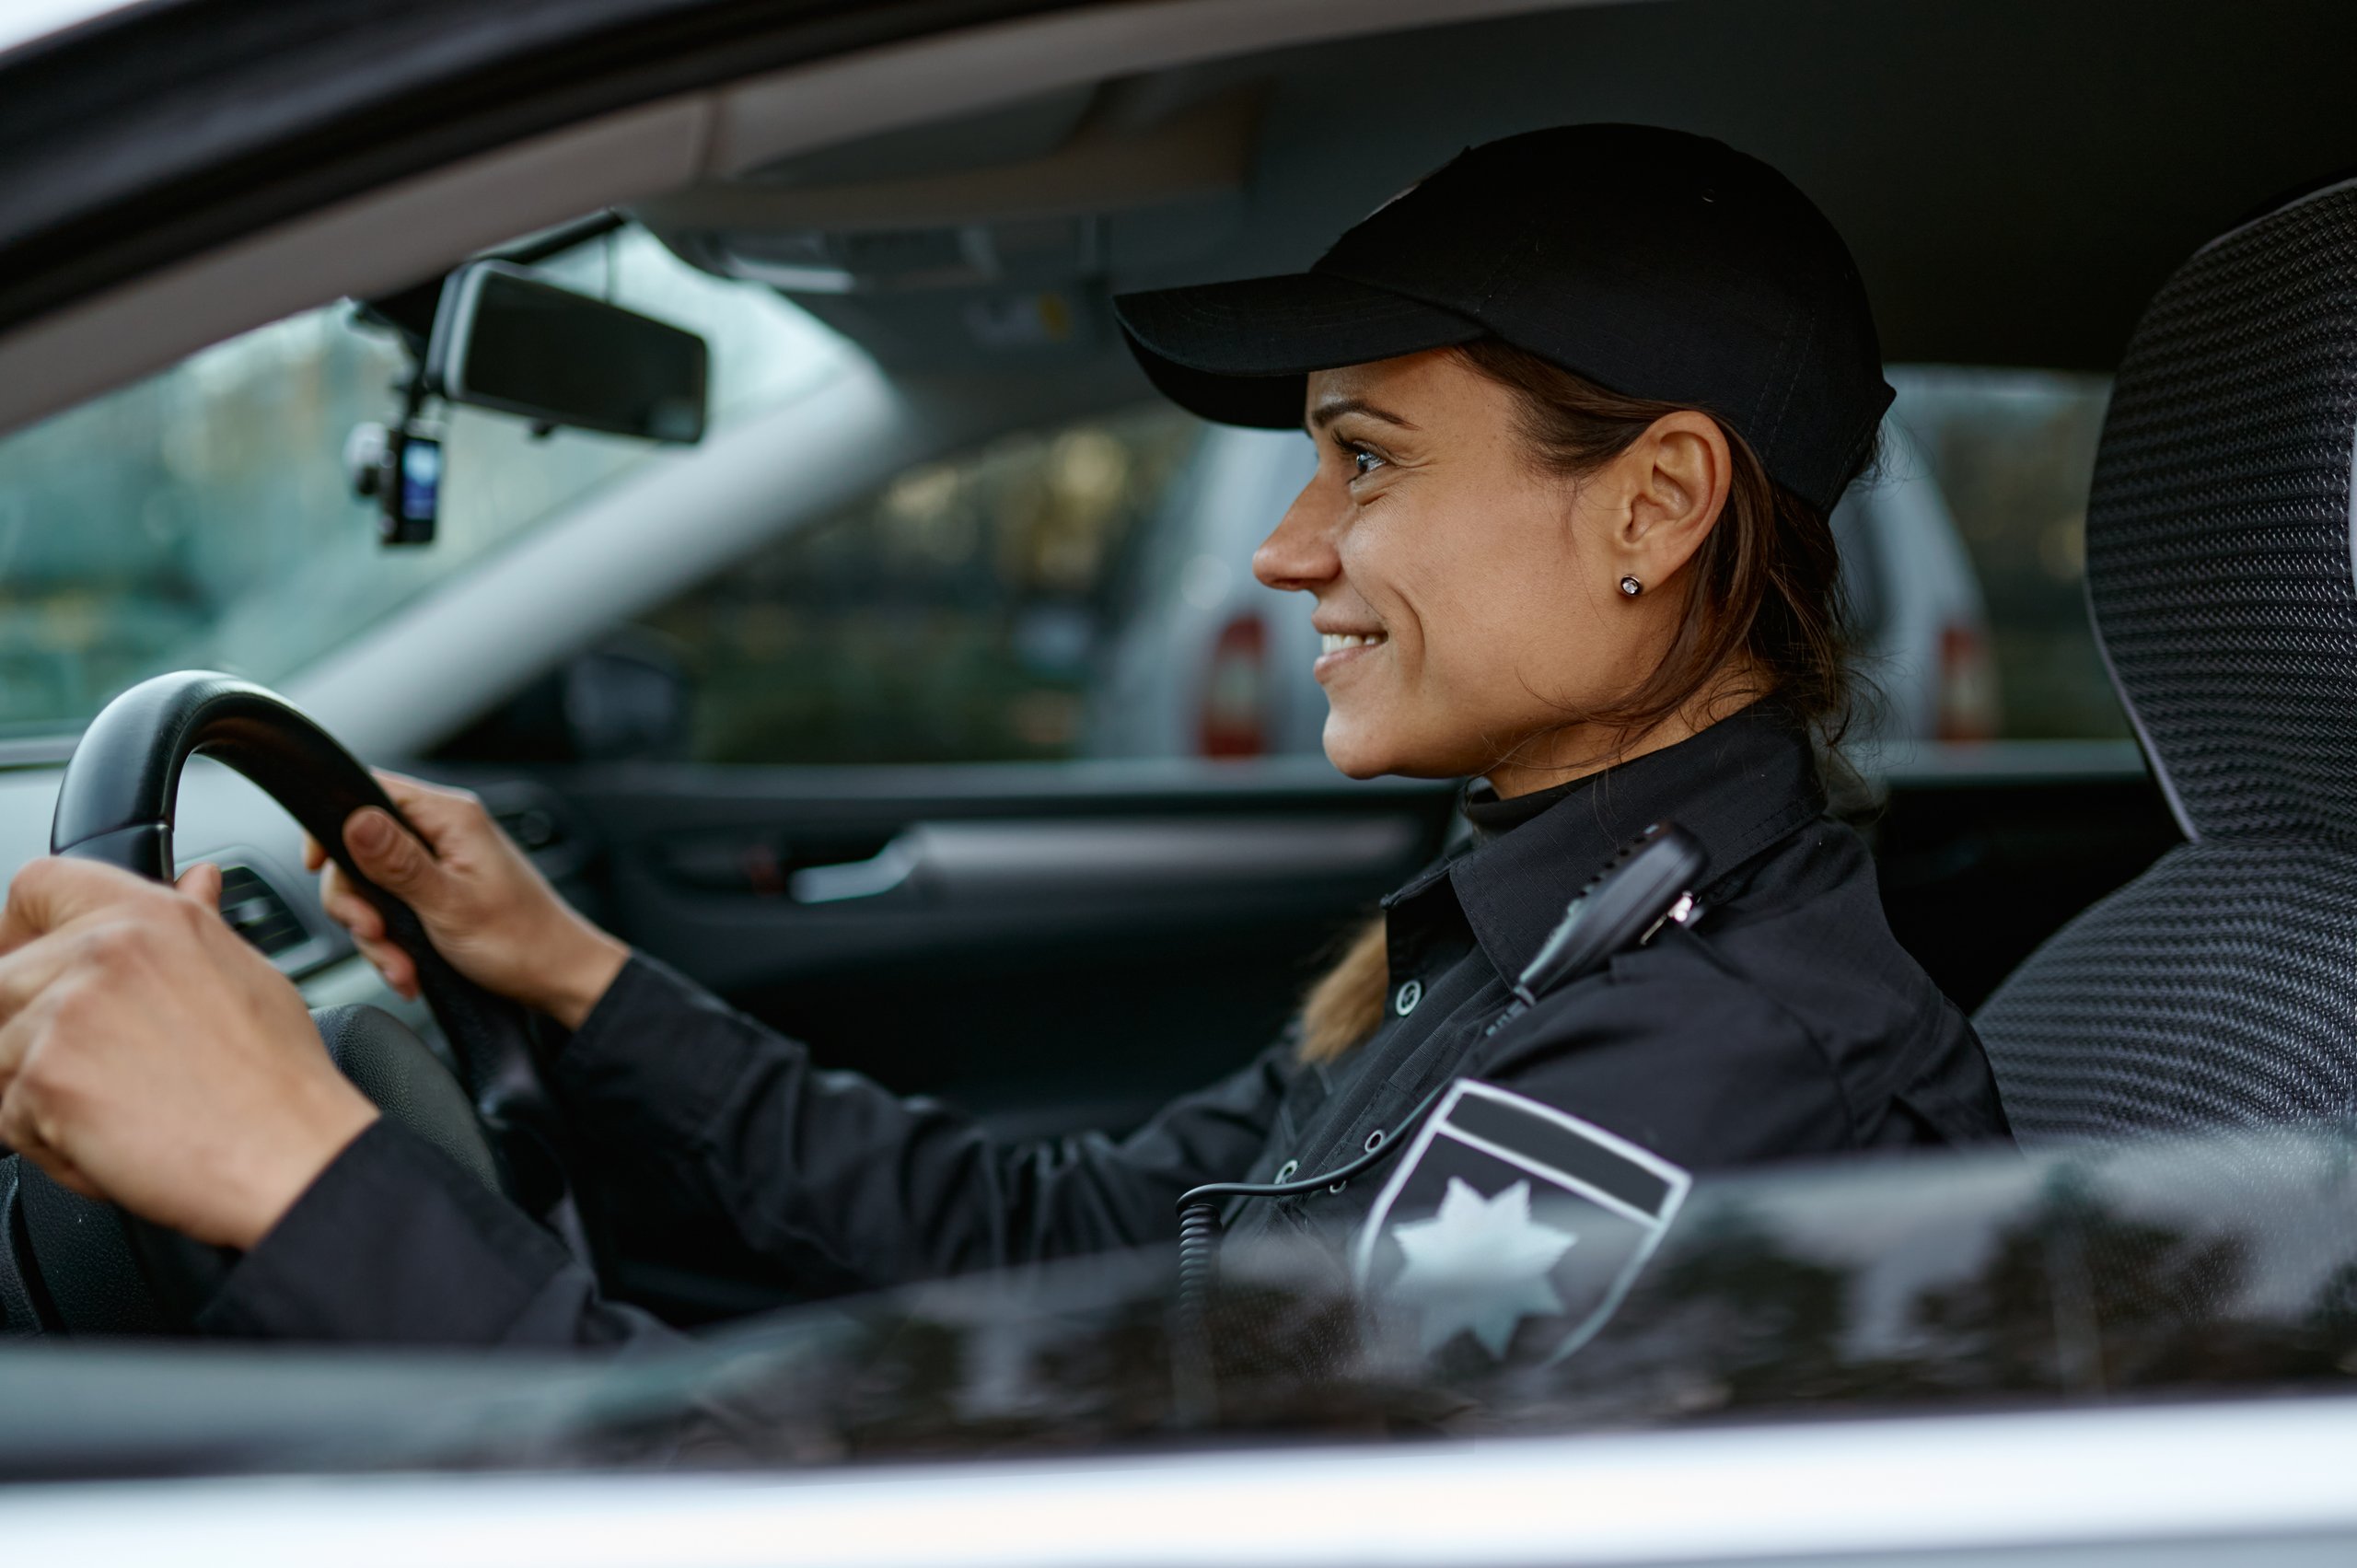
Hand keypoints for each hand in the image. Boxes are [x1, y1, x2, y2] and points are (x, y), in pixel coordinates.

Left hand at [0, 857, 378, 1249]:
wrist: (290, 1154)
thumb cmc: (279, 1078)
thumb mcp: (249, 973)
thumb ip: (196, 925)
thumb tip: (196, 883)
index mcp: (151, 916)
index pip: (40, 885)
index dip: (23, 928)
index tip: (31, 960)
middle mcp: (101, 951)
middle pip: (4, 979)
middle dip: (31, 1029)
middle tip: (94, 1069)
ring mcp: (65, 1014)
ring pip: (0, 1052)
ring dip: (42, 1091)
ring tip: (120, 1111)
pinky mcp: (43, 1080)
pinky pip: (7, 1115)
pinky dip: (50, 1143)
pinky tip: (116, 1143)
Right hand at [308, 771, 626, 1030]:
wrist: (559, 980)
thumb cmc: (521, 942)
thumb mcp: (449, 904)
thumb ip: (397, 862)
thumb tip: (354, 819)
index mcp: (451, 818)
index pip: (370, 791)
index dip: (334, 826)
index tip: (320, 867)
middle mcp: (445, 833)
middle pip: (360, 849)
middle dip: (359, 903)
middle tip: (376, 936)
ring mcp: (442, 865)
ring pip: (373, 888)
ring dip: (378, 935)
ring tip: (402, 968)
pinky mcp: (440, 894)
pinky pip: (394, 911)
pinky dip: (394, 944)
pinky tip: (409, 970)